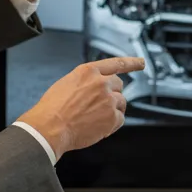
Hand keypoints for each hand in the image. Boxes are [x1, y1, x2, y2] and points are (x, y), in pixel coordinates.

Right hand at [19, 57, 143, 156]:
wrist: (50, 128)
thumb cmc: (52, 109)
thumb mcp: (66, 84)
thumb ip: (85, 82)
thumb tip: (94, 88)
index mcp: (88, 71)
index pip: (116, 63)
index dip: (131, 62)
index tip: (141, 62)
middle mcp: (101, 83)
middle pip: (119, 85)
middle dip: (112, 94)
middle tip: (99, 105)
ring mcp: (109, 100)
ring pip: (121, 103)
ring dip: (112, 110)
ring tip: (94, 118)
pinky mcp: (112, 117)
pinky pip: (120, 119)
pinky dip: (112, 125)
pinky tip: (97, 127)